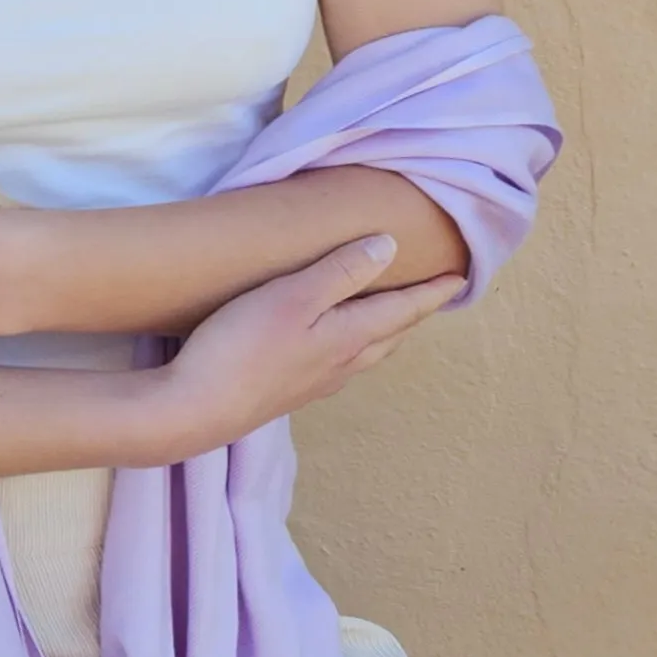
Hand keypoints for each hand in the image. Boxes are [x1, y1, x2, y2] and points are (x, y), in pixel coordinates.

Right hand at [156, 235, 466, 459]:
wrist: (196, 409)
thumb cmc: (241, 346)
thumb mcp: (292, 296)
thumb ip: (340, 271)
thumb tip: (389, 246)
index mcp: (348, 337)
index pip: (402, 310)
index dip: (431, 292)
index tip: (460, 277)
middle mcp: (340, 364)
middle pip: (390, 335)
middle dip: (413, 313)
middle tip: (431, 293)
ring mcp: (315, 383)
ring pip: (366, 353)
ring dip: (386, 331)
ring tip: (391, 315)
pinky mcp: (289, 391)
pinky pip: (340, 363)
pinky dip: (355, 344)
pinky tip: (335, 345)